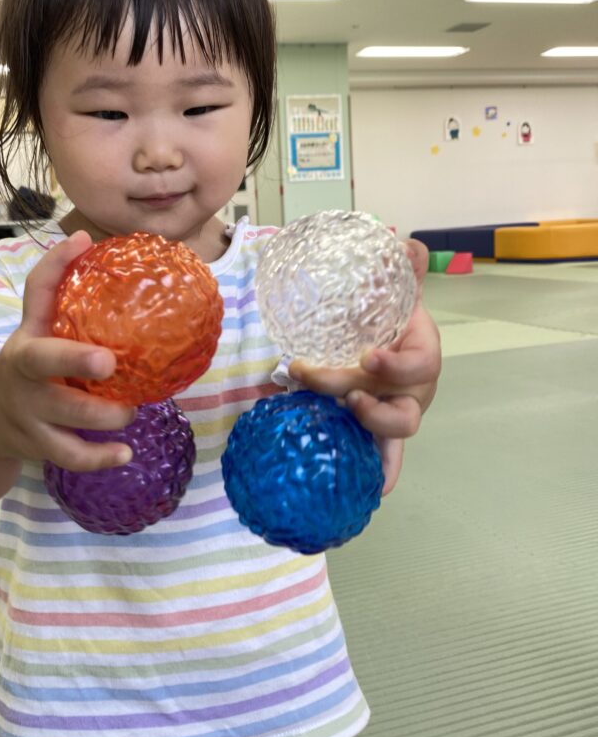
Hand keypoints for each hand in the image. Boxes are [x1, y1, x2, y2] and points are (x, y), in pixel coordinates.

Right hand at [0, 231, 135, 471]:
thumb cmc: (25, 363)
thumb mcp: (31, 324)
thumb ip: (53, 283)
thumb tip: (86, 236)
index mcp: (27, 341)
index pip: (35, 298)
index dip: (56, 271)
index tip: (83, 248)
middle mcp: (24, 378)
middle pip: (44, 367)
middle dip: (76, 364)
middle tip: (112, 365)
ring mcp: (29, 415)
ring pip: (64, 422)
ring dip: (104, 419)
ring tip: (130, 411)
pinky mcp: (37, 447)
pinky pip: (70, 457)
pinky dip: (100, 459)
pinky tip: (125, 454)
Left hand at [289, 238, 440, 494]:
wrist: (382, 333)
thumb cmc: (389, 314)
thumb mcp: (395, 288)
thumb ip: (402, 266)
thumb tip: (404, 244)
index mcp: (419, 350)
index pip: (421, 362)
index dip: (398, 365)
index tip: (370, 357)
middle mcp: (413, 386)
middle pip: (401, 403)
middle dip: (364, 399)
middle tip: (316, 379)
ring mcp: (397, 409)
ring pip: (395, 429)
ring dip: (368, 427)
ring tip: (338, 413)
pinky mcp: (376, 428)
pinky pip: (385, 455)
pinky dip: (382, 473)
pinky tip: (372, 493)